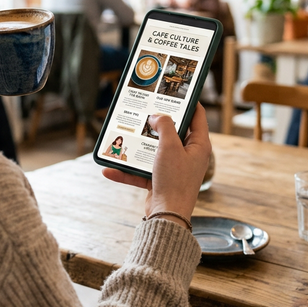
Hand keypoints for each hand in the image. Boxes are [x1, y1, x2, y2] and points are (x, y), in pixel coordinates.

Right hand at [102, 104, 210, 225]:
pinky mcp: (159, 180)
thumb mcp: (169, 147)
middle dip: (155, 122)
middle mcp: (188, 155)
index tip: (176, 90)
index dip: (188, 101)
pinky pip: (140, 171)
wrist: (166, 216)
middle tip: (144, 109)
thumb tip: (157, 116)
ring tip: (123, 136)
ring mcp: (173, 168)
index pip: (197, 116)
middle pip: (172, 131)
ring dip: (137, 146)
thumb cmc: (175, 181)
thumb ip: (164, 126)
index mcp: (198, 145)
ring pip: (153, 150)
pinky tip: (109, 169)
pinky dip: (126, 170)